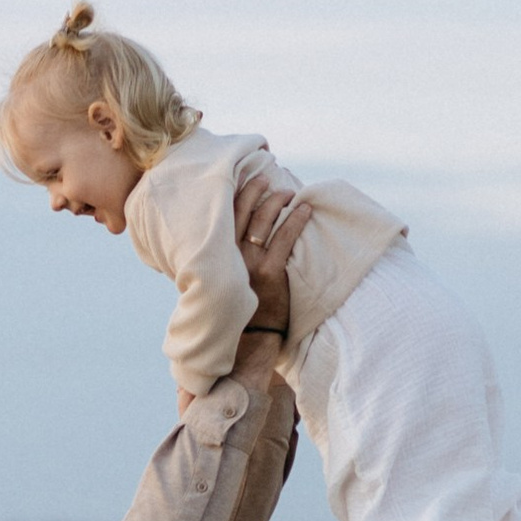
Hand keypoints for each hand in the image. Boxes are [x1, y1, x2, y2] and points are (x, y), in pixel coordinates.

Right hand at [234, 167, 314, 340]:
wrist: (247, 342)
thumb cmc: (234, 314)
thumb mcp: (218, 285)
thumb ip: (219, 265)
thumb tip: (222, 245)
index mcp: (215, 257)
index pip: (222, 217)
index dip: (234, 196)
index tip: (243, 181)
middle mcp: (229, 257)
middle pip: (241, 212)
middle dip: (254, 190)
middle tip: (265, 178)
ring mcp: (249, 263)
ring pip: (263, 220)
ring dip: (277, 201)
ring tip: (287, 192)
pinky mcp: (270, 273)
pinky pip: (285, 238)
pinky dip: (296, 220)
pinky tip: (305, 209)